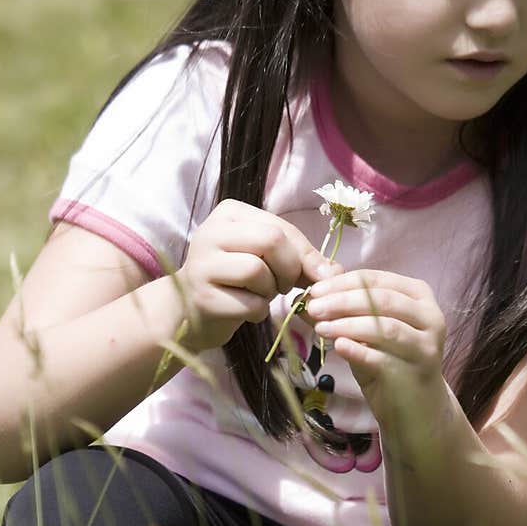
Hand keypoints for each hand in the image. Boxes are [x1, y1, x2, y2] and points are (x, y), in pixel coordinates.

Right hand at [173, 200, 342, 351]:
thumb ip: (300, 259)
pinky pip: (249, 304)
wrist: (189, 311)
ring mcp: (202, 263)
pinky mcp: (202, 296)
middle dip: (288, 270)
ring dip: (270, 292)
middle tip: (283, 286)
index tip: (316, 277)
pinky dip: (257, 312)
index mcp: (230, 213)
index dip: (305, 256)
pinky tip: (245, 310)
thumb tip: (337, 273)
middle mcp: (211, 231)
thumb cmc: (235, 282)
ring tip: (259, 295)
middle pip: (271, 241)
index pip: (281, 227)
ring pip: (258, 271)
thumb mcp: (268, 260)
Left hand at [305, 270, 445, 423]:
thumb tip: (307, 297)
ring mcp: (425, 345)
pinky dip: (358, 351)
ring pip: (384, 328)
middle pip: (381, 300)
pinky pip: (383, 358)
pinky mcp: (416, 372)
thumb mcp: (367, 332)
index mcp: (417, 296)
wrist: (415, 408)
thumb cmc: (389, 363)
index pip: (375, 279)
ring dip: (348, 325)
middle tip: (313, 307)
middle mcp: (429, 316)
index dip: (341, 283)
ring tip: (320, 328)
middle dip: (342, 301)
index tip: (313, 291)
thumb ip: (345, 311)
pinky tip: (338, 347)